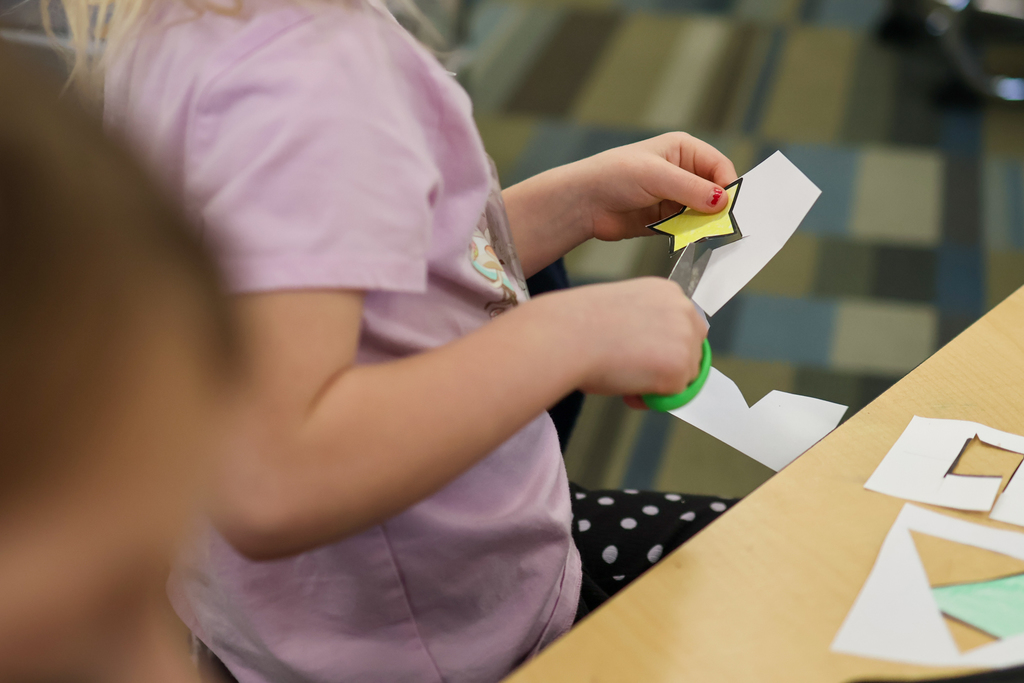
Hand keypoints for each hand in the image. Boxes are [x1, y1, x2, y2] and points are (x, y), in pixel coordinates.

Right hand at [533, 277, 706, 400]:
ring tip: (623, 377)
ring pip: (684, 376)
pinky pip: (673, 396)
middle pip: (694, 351)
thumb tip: (650, 354)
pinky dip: (650, 399)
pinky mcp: (679, 369)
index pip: (685, 325)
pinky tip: (625, 387)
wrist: (565, 334)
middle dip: (671, 367)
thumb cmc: (578, 324)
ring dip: (658, 384)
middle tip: (636, 374)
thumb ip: (644, 327)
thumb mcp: (621, 312)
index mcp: (667, 292)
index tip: (650, 358)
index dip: (667, 347)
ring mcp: (685, 339)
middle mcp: (683, 310)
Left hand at [574, 132, 737, 242]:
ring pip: (703, 212)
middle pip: (715, 191)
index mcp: (682, 150)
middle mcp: (682, 172)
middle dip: (718, 207)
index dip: (727, 185)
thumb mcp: (656, 176)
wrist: (583, 203)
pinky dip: (691, 234)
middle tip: (721, 224)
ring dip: (705, 223)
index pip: (719, 166)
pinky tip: (689, 237)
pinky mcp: (666, 220)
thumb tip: (722, 201)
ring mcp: (674, 197)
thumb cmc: (614, 175)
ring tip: (703, 232)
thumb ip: (691, 189)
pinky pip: (688, 228)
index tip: (729, 206)